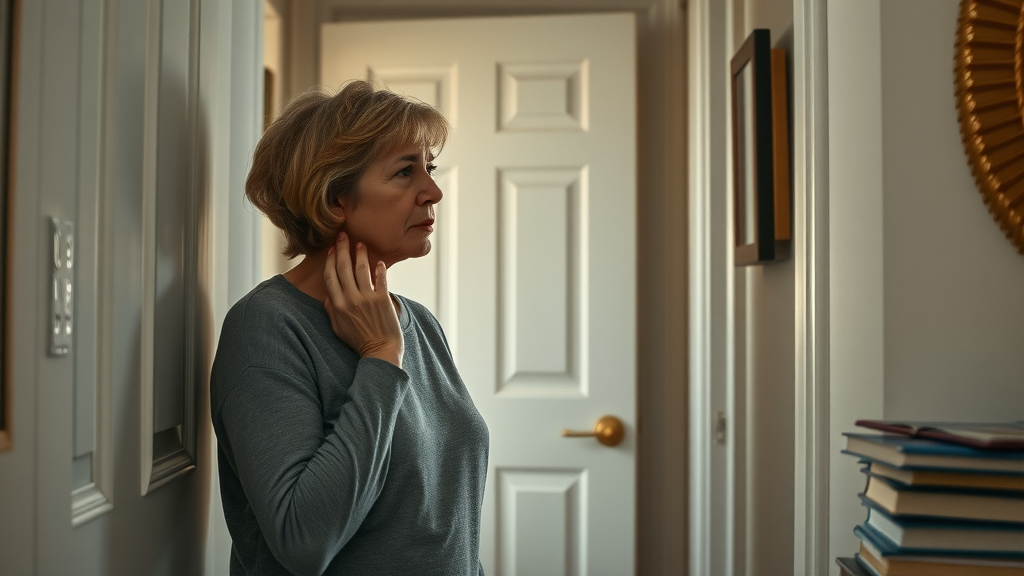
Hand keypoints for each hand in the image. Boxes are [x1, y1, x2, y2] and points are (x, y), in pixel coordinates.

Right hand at [323, 232, 403, 366]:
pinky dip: (379, 269)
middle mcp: (350, 299)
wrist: (380, 351)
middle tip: (342, 235)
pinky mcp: (383, 299)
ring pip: (361, 269)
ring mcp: (367, 298)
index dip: (329, 261)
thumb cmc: (359, 341)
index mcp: (337, 306)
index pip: (330, 277)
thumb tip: (327, 296)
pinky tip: (378, 261)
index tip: (330, 249)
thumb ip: (331, 312)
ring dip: (360, 253)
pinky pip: (380, 279)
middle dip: (342, 249)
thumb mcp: (338, 329)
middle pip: (343, 268)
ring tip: (360, 243)